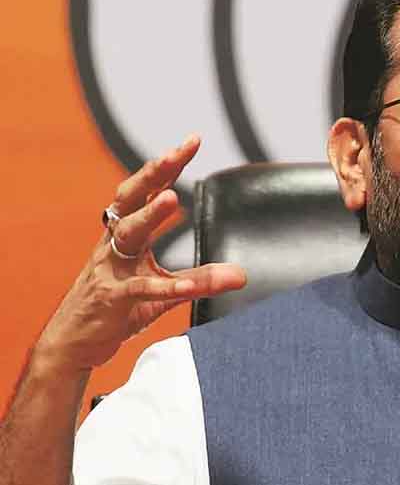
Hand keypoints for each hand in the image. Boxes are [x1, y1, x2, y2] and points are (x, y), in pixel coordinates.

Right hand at [33, 135, 246, 374]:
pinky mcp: (112, 298)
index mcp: (124, 234)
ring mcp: (110, 269)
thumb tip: (240, 275)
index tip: (191, 142)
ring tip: (172, 199)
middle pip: (130, 200)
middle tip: (175, 153)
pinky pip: (140, 288)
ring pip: (128, 235)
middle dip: (153, 174)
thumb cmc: (116, 306)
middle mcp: (113, 244)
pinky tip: (187, 283)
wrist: (74, 342)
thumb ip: (199, 279)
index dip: (167, 166)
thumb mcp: (161, 289)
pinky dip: (165, 285)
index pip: (146, 191)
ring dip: (150, 216)